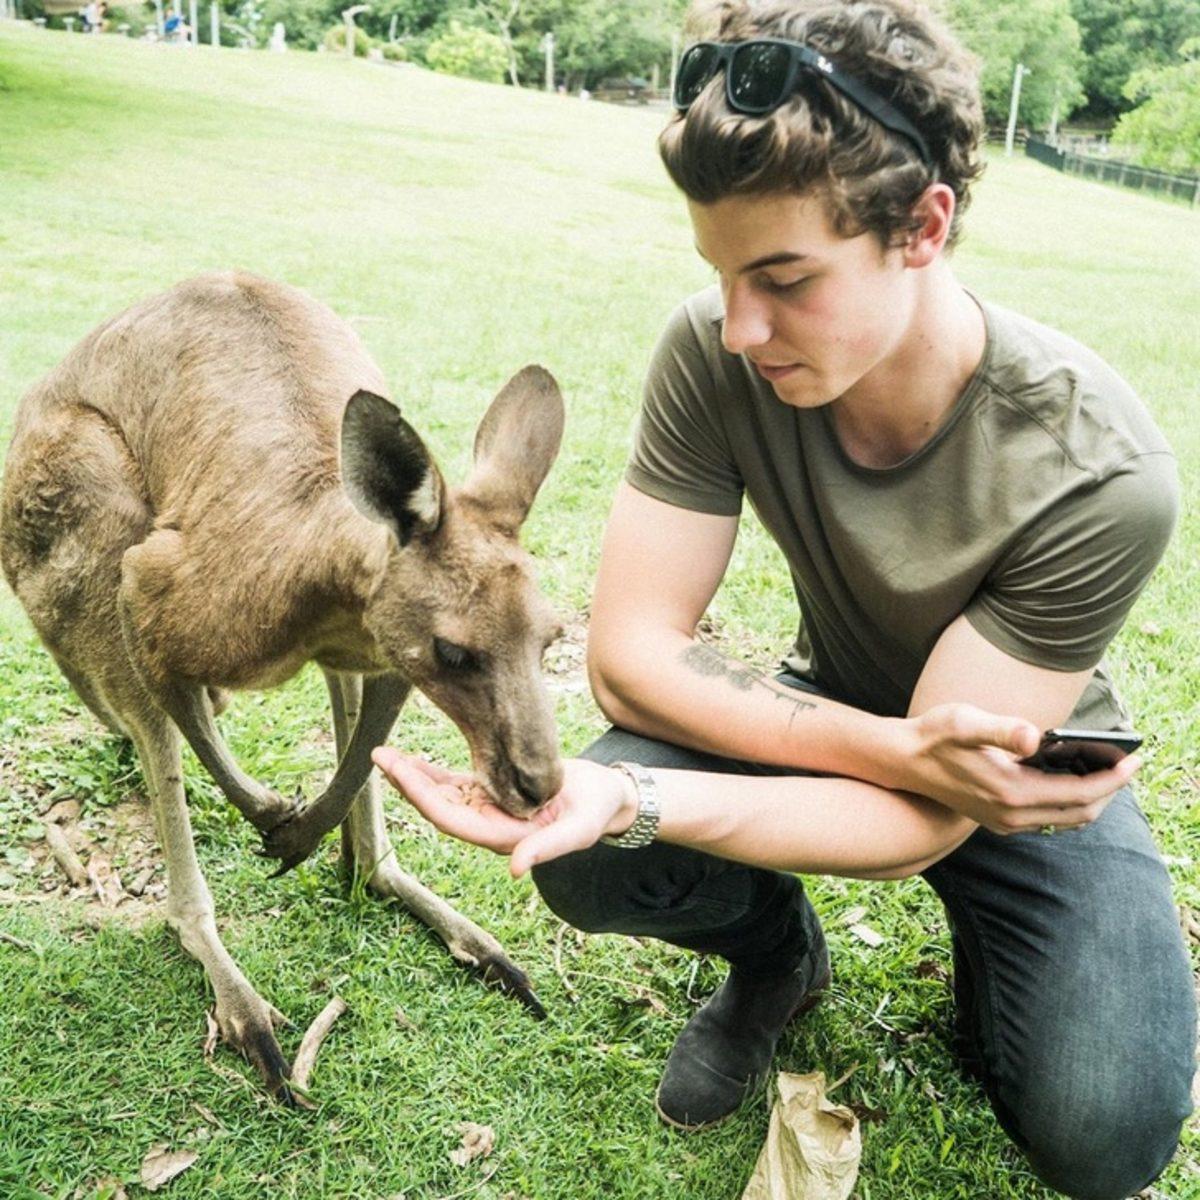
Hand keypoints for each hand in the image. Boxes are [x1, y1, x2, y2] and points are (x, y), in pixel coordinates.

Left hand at [371, 750, 637, 876]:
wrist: (607, 798)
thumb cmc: (596, 813)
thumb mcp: (579, 831)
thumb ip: (548, 849)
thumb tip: (514, 870)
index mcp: (502, 836)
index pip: (451, 819)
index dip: (422, 797)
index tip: (399, 773)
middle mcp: (488, 824)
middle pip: (438, 806)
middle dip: (407, 783)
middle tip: (380, 756)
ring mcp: (488, 808)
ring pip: (441, 796)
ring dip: (413, 777)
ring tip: (386, 755)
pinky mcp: (494, 792)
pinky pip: (456, 785)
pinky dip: (433, 774)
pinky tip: (413, 760)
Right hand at [902, 704, 1141, 834]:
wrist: (901, 762)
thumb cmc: (933, 736)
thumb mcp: (965, 722)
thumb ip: (1001, 729)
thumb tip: (1035, 736)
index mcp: (1011, 792)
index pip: (1080, 793)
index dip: (1112, 778)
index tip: (1133, 760)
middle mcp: (1011, 815)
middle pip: (1081, 812)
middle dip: (1109, 790)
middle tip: (1127, 764)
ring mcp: (1005, 822)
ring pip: (1067, 819)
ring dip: (1091, 798)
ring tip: (1105, 770)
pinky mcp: (999, 821)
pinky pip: (1050, 819)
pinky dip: (1070, 803)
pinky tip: (1070, 779)